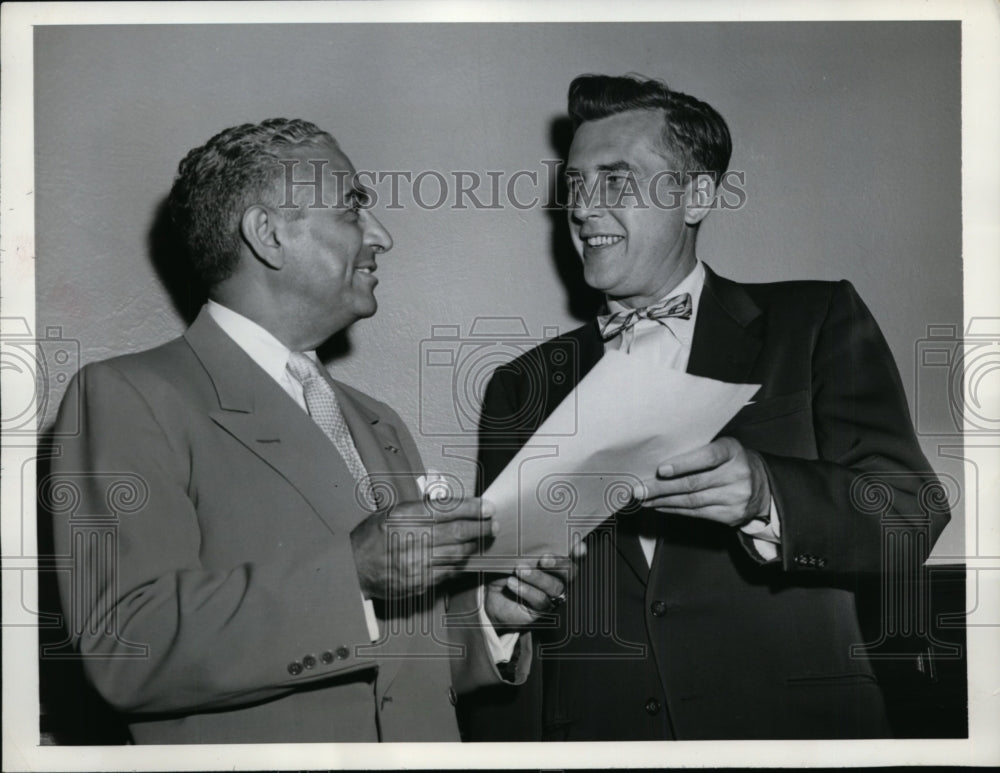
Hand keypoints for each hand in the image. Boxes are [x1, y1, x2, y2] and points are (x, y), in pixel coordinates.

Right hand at [350, 497, 493, 598]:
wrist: (353, 569)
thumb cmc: (373, 537)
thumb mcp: (392, 512)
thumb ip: (422, 509)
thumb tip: (453, 506)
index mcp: (405, 517)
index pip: (448, 510)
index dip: (472, 508)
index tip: (488, 507)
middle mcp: (412, 540)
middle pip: (458, 533)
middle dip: (480, 528)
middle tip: (493, 524)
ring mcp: (416, 564)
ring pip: (457, 554)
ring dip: (473, 546)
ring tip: (482, 539)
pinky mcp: (419, 582)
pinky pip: (448, 572)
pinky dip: (460, 562)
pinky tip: (465, 555)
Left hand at [484, 540, 586, 633]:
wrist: (490, 598)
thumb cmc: (504, 569)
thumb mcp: (503, 554)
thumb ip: (509, 542)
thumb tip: (500, 528)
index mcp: (554, 559)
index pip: (573, 554)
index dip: (579, 551)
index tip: (578, 547)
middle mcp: (558, 577)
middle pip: (570, 571)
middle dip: (560, 563)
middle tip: (544, 559)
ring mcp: (551, 595)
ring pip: (555, 586)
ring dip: (538, 577)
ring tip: (519, 569)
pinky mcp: (541, 609)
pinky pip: (540, 600)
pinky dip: (526, 590)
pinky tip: (511, 583)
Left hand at [635, 437, 770, 526]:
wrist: (761, 485)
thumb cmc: (730, 461)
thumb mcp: (721, 448)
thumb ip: (697, 451)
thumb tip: (659, 462)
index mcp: (733, 451)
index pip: (708, 457)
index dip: (683, 464)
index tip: (661, 469)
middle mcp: (737, 474)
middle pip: (694, 483)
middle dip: (661, 487)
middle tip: (639, 489)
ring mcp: (736, 497)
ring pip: (692, 501)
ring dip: (663, 501)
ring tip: (644, 499)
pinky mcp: (731, 515)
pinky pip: (697, 514)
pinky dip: (675, 510)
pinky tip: (660, 506)